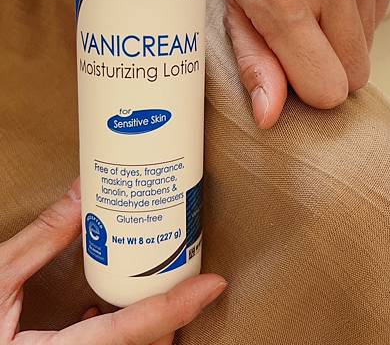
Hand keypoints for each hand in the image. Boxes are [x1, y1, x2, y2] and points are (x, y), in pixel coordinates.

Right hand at [0, 178, 225, 343]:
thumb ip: (42, 239)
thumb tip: (81, 193)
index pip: (131, 332)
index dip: (177, 306)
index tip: (212, 285)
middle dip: (169, 317)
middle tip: (187, 279)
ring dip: (148, 326)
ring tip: (154, 288)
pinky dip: (120, 334)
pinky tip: (100, 311)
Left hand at [223, 0, 389, 127]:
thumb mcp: (236, 16)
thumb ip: (256, 68)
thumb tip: (270, 117)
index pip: (327, 88)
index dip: (312, 88)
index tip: (296, 67)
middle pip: (356, 74)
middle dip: (330, 66)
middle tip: (304, 35)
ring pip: (369, 47)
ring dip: (343, 37)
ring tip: (315, 4)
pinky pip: (380, 16)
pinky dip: (357, 13)